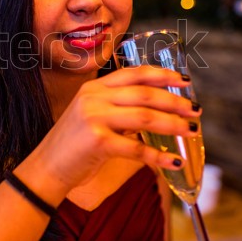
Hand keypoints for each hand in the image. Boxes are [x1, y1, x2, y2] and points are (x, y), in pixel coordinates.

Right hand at [30, 66, 200, 190]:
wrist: (47, 167)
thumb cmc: (74, 144)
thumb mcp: (91, 116)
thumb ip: (117, 108)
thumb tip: (156, 112)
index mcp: (94, 87)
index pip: (133, 73)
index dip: (161, 74)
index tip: (184, 80)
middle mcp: (94, 97)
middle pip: (144, 93)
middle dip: (174, 100)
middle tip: (194, 110)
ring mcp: (94, 118)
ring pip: (144, 117)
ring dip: (172, 124)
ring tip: (191, 130)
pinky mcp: (97, 142)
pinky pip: (136, 149)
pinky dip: (158, 157)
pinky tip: (173, 162)